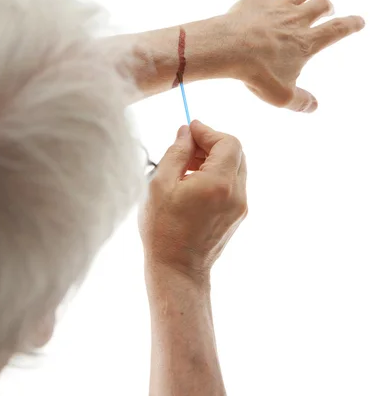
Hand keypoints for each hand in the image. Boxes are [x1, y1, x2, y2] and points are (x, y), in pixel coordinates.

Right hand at [139, 120, 246, 278]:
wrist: (178, 270)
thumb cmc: (163, 229)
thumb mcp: (160, 185)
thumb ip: (176, 153)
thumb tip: (186, 132)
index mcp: (219, 183)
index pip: (228, 142)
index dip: (208, 131)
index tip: (189, 130)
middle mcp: (237, 193)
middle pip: (236, 152)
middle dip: (212, 143)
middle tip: (186, 146)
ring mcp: (240, 206)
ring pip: (236, 167)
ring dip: (215, 158)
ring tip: (187, 165)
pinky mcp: (238, 215)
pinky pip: (233, 183)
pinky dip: (218, 173)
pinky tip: (194, 181)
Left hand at [224, 0, 364, 111]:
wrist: (229, 49)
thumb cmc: (257, 73)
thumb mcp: (282, 96)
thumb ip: (301, 101)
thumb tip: (313, 106)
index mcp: (306, 43)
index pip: (336, 31)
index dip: (351, 25)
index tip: (359, 21)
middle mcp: (296, 20)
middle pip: (319, 6)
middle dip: (327, 6)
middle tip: (329, 7)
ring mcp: (277, 7)